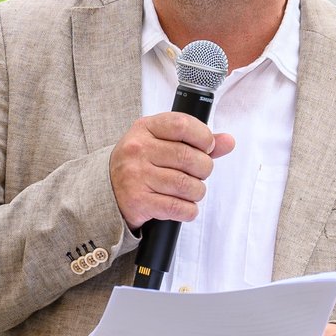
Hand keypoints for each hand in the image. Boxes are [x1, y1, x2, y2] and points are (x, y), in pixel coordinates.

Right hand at [110, 113, 236, 230]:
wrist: (107, 190)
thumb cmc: (141, 163)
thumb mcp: (161, 142)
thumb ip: (196, 141)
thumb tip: (228, 141)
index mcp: (145, 128)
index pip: (182, 125)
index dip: (204, 137)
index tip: (207, 147)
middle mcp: (138, 150)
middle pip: (190, 157)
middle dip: (204, 169)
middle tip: (199, 173)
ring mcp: (136, 176)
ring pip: (187, 185)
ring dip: (197, 191)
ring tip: (190, 191)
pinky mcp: (138, 202)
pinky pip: (178, 208)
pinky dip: (189, 210)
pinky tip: (184, 206)